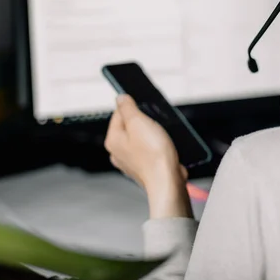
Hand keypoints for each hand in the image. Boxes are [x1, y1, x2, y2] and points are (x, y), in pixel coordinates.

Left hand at [104, 95, 191, 218]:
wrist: (167, 181)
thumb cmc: (154, 155)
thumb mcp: (139, 122)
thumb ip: (127, 108)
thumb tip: (120, 98)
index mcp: (113, 140)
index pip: (118, 114)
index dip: (133, 108)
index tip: (145, 109)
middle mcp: (118, 152)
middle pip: (129, 127)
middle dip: (143, 122)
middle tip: (154, 125)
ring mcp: (130, 162)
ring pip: (140, 139)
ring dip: (151, 134)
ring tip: (160, 137)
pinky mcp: (143, 168)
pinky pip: (148, 151)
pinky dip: (156, 147)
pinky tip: (163, 148)